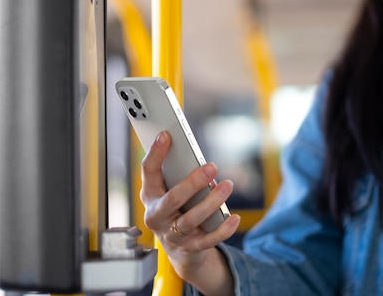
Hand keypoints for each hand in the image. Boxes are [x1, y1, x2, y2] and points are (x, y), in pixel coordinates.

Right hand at [140, 131, 239, 294]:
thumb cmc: (177, 207)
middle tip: (212, 166)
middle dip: (193, 182)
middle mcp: (157, 216)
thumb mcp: (171, 189)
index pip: (148, 172)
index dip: (155, 153)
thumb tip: (199, 160)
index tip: (166, 134)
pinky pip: (208, 240)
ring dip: (211, 202)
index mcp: (150, 195)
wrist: (179, 247)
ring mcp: (172, 234)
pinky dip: (223, 229)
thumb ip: (179, 173)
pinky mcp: (189, 247)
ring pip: (191, 219)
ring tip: (227, 186)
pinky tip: (234, 217)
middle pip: (173, 199)